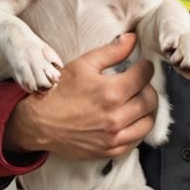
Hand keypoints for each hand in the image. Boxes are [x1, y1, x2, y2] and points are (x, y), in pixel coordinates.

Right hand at [3, 33, 157, 159]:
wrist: (39, 124)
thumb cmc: (59, 92)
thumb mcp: (82, 65)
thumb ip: (111, 51)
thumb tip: (132, 38)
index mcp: (111, 92)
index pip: (144, 76)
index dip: (146, 67)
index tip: (143, 66)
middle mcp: (116, 117)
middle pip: (150, 100)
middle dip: (148, 87)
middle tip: (139, 83)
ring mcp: (114, 137)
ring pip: (148, 121)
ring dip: (147, 109)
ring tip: (137, 101)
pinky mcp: (111, 150)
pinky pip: (137, 140)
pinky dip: (138, 128)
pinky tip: (130, 119)